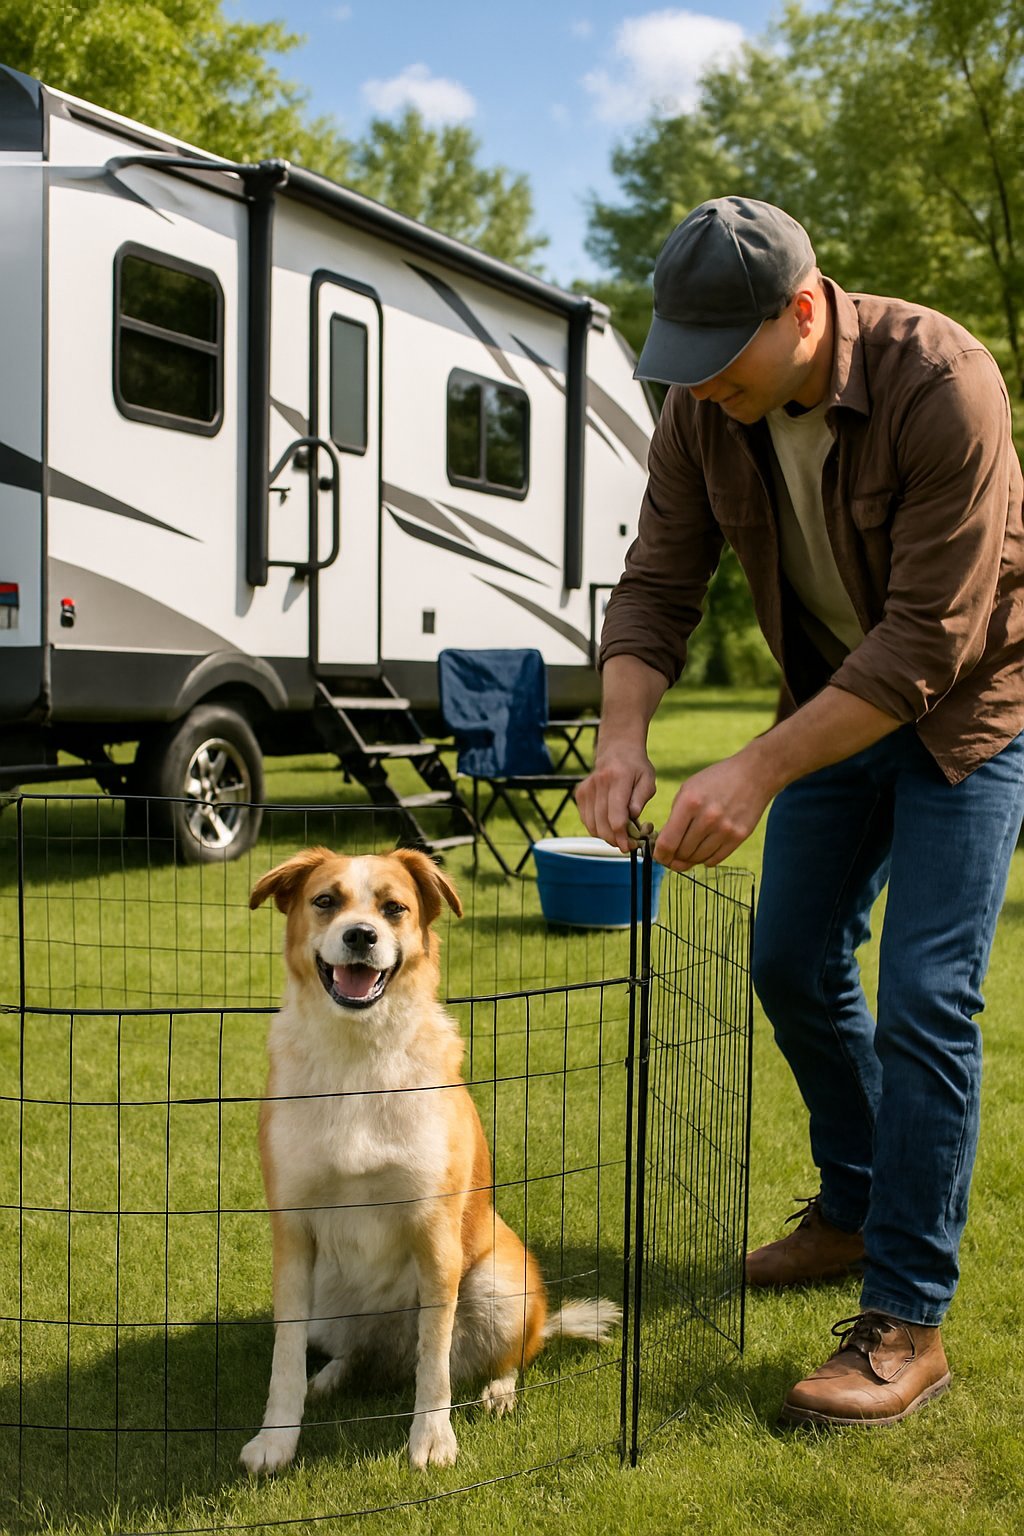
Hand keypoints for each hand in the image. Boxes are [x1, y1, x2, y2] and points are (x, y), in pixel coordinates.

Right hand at [575, 743, 656, 853]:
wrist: (617, 750)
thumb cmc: (636, 768)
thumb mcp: (648, 780)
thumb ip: (640, 799)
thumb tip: (632, 818)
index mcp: (618, 778)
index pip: (616, 816)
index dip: (622, 836)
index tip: (630, 847)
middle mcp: (599, 783)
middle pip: (603, 824)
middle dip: (615, 840)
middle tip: (627, 846)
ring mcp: (587, 788)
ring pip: (592, 825)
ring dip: (606, 837)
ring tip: (620, 836)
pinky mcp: (580, 793)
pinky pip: (586, 821)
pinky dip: (598, 829)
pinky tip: (609, 826)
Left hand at [654, 751, 771, 870]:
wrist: (753, 774)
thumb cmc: (715, 780)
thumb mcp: (688, 789)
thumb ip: (675, 817)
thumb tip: (665, 846)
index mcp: (689, 803)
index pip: (668, 843)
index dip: (660, 855)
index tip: (660, 856)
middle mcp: (707, 818)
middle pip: (682, 853)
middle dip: (674, 857)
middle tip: (673, 855)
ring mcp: (725, 828)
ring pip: (698, 859)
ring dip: (690, 859)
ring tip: (688, 850)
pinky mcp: (739, 836)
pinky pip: (715, 859)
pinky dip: (706, 859)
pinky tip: (703, 849)